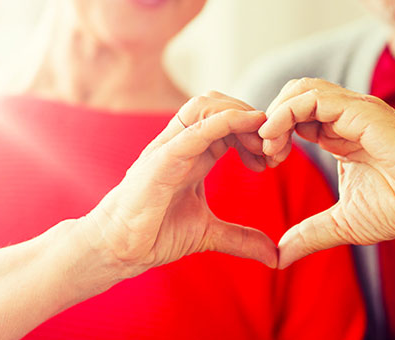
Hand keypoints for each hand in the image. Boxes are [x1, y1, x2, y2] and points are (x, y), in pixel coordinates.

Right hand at [81, 92, 277, 279]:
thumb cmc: (155, 233)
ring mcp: (170, 147)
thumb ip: (242, 239)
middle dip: (253, 119)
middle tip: (274, 151)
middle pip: (220, 103)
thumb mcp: (209, 233)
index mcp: (194, 153)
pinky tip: (248, 126)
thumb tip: (274, 255)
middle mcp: (182, 143)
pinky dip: (225, 121)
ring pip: (206, 105)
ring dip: (242, 115)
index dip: (256, 131)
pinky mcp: (161, 159)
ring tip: (262, 145)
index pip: (228, 121)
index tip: (274, 158)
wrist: (119, 249)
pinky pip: (194, 129)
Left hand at [259, 78, 394, 267]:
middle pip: (293, 96)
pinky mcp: (362, 112)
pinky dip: (287, 112)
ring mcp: (354, 111)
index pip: (295, 117)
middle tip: (264, 153)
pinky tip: (277, 139)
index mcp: (339, 135)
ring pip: (300, 89)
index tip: (264, 163)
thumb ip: (310, 234)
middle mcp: (344, 117)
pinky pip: (314, 98)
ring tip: (268, 145)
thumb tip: (280, 257)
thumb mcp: (344, 223)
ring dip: (275, 113)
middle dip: (270, 120)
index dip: (274, 134)